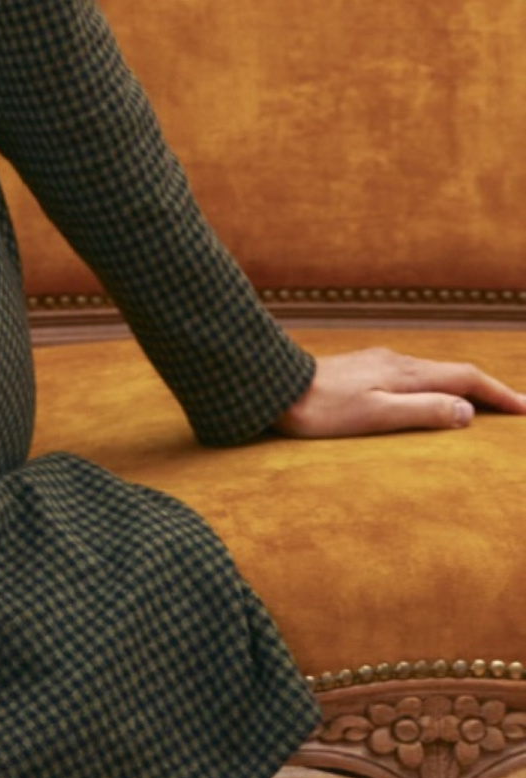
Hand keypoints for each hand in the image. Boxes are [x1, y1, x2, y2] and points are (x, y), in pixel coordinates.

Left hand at [275, 346, 525, 437]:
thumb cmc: (323, 410)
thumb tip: (467, 412)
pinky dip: (437, 387)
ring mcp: (379, 363)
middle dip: (488, 389)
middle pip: (454, 372)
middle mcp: (397, 362)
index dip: (499, 394)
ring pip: (434, 373)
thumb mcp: (377, 416)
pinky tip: (431, 398)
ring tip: (483, 406)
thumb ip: (423, 411)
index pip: (465, 378)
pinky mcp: (364, 369)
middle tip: (516, 408)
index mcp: (406, 373)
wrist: (276, 388)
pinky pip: (414, 376)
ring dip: (463, 387)